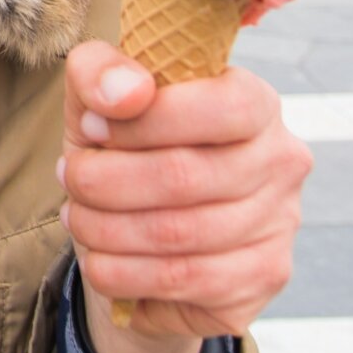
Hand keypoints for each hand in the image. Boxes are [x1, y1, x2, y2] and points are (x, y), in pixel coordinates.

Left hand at [59, 41, 310, 352]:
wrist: (144, 230)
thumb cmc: (127, 148)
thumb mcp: (100, 100)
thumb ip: (101, 72)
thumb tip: (124, 92)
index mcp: (255, 101)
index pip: (219, 107)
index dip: (144, 121)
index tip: (91, 127)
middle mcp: (282, 160)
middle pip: (184, 175)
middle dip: (105, 180)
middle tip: (70, 177)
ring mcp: (280, 223)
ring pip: (177, 234)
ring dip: (104, 228)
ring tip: (77, 217)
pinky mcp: (262, 277)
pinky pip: (180, 280)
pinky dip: (121, 271)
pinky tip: (99, 258)